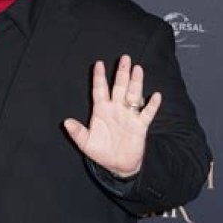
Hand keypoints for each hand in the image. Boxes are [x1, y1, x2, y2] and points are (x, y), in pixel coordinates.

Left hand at [63, 55, 161, 177]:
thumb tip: (66, 122)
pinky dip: (152, 105)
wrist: (118, 165)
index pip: (100, 90)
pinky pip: (147, 113)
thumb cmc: (101, 152)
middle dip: (121, 73)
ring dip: (136, 83)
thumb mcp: (85, 143)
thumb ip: (77, 132)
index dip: (99, 77)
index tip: (98, 63)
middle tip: (124, 58)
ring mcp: (129, 116)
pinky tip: (156, 96)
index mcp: (101, 110)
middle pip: (119, 87)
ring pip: (133, 95)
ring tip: (138, 69)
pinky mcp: (140, 126)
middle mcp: (116, 109)